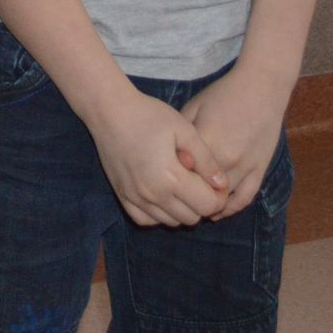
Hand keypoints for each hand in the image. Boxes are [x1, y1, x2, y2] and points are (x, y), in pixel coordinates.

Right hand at [85, 88, 228, 227]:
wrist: (109, 111)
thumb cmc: (149, 115)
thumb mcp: (185, 130)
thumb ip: (207, 160)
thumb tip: (222, 184)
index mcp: (171, 177)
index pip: (208, 205)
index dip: (218, 196)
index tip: (214, 180)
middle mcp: (152, 194)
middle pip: (191, 218)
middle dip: (201, 202)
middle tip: (198, 180)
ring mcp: (135, 198)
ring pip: (171, 221)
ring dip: (181, 209)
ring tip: (179, 184)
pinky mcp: (122, 197)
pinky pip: (147, 221)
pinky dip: (158, 213)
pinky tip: (161, 193)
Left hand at [180, 63, 290, 217]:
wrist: (261, 87)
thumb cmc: (223, 94)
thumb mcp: (193, 108)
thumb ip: (181, 135)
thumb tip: (168, 157)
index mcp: (206, 141)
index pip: (183, 173)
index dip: (171, 181)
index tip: (162, 185)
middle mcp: (226, 158)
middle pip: (203, 191)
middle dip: (188, 197)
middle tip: (174, 201)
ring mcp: (246, 166)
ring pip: (223, 199)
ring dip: (208, 207)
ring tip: (193, 208)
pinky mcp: (260, 170)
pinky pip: (245, 198)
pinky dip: (231, 209)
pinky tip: (217, 212)